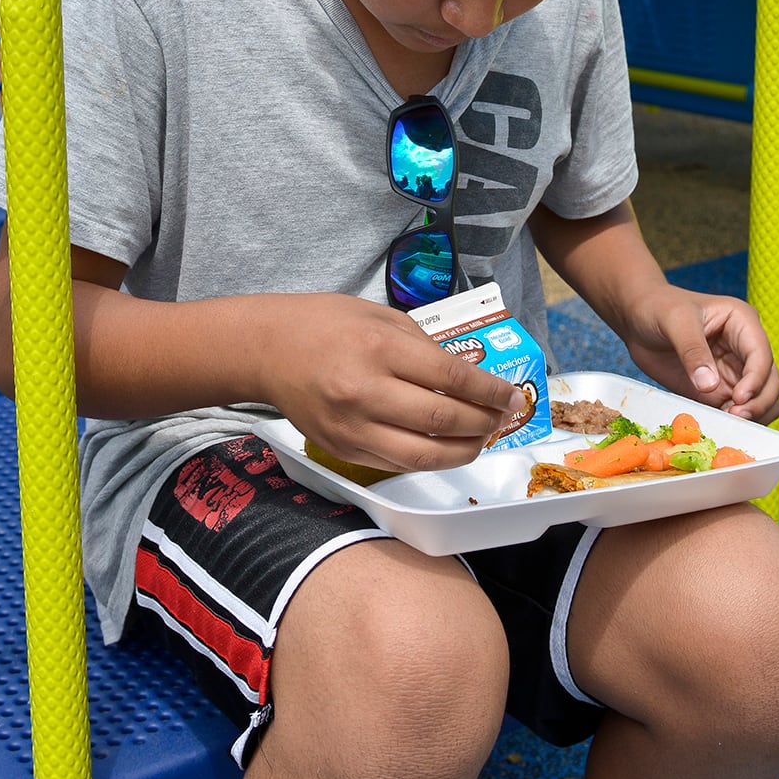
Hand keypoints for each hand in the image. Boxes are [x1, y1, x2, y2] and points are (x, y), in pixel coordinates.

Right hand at [258, 294, 525, 472]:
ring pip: (424, 455)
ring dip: (463, 451)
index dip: (490, 391)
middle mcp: (366, 391)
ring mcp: (352, 427)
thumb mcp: (379, 316)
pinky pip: (396, 463)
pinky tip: (444, 446)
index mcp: (379, 348)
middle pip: (443, 419)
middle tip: (503, 417)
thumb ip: (423, 346)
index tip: (513, 396)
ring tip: (481, 439)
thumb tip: (467, 377)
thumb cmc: (324, 323)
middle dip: (484, 422)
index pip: (451, 376)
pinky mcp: (342, 449)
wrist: (265, 350)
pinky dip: (429, 458)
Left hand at [619, 285, 778, 423]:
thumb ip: (692, 351)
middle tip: (735, 416)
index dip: (756, 379)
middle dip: (758, 402)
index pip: (762, 355)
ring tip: (727, 420)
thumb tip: (710, 385)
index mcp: (742, 322)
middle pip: (770, 382)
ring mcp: (735, 371)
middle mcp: (745, 348)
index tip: (738, 398)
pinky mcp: (720, 390)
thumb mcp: (675, 321)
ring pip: (761, 400)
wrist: (638, 320)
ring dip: (752, 415)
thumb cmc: (658, 308)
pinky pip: (737, 411)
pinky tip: (717, 421)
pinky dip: (734, 421)